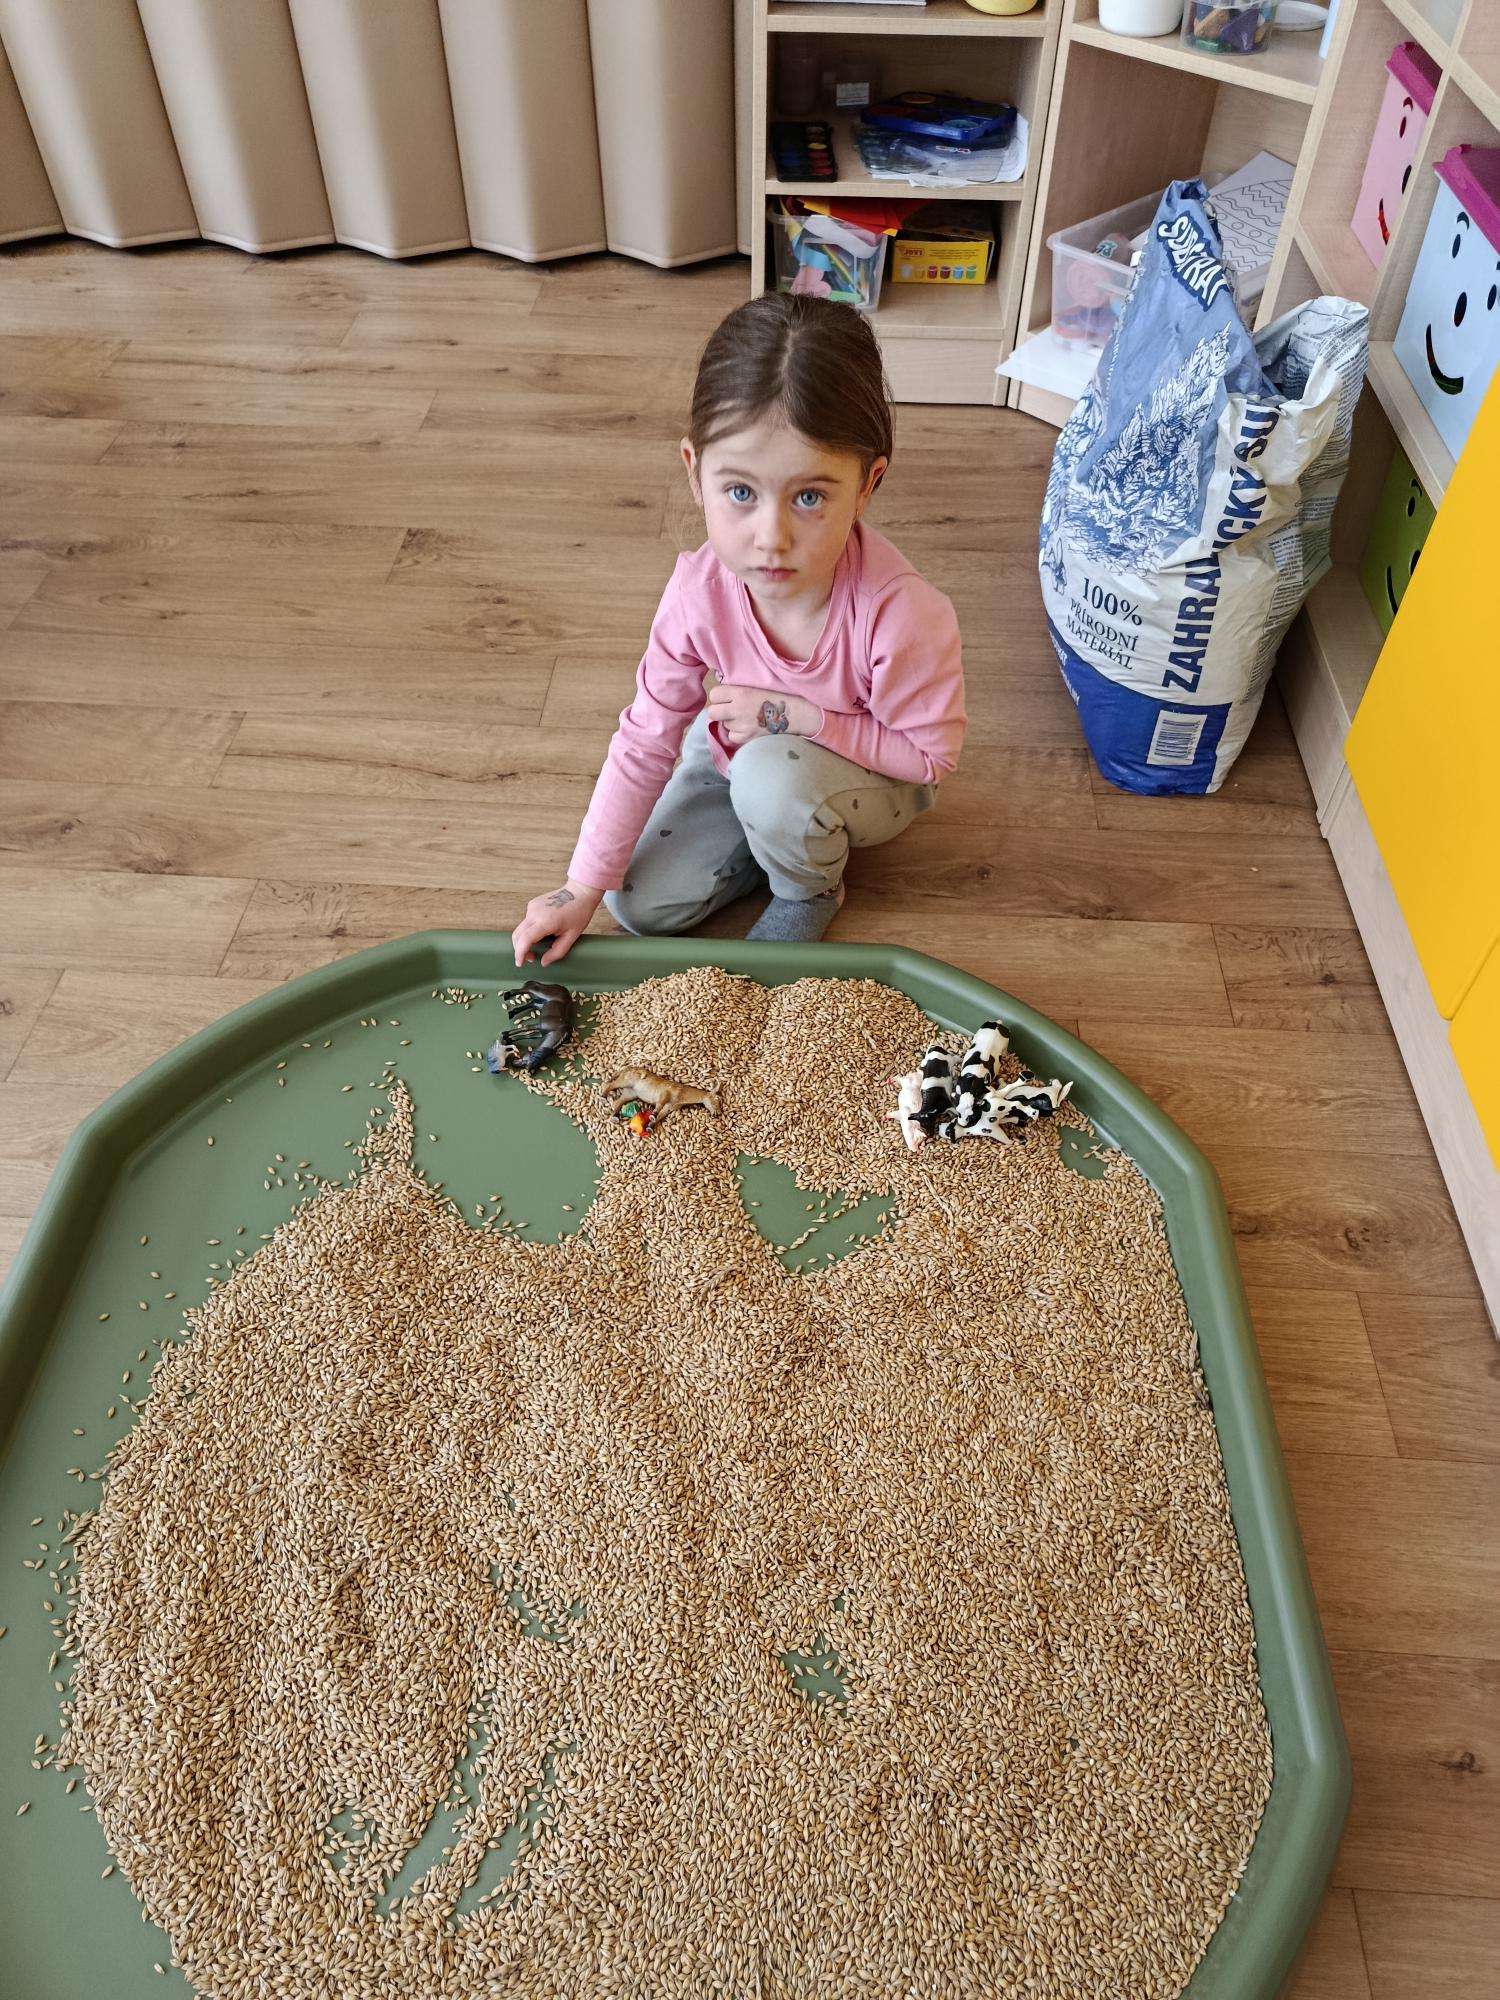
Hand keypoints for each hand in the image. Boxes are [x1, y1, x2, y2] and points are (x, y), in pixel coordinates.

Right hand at [512, 880, 602, 967]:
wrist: (580, 892)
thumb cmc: (579, 913)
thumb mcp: (572, 936)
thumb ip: (557, 952)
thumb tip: (544, 962)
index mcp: (546, 921)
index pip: (525, 939)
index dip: (520, 953)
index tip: (520, 963)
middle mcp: (535, 913)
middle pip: (517, 935)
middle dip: (520, 949)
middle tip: (531, 958)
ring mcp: (532, 907)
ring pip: (521, 928)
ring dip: (525, 940)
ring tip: (539, 944)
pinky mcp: (532, 904)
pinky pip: (526, 921)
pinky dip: (530, 930)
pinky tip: (542, 931)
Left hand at [705, 681, 819, 747]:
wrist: (795, 713)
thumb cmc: (777, 697)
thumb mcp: (755, 687)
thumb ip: (738, 691)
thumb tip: (721, 696)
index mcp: (740, 692)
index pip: (714, 694)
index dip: (718, 697)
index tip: (726, 698)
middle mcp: (738, 708)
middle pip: (713, 712)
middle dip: (719, 711)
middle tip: (729, 711)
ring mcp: (742, 725)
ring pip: (724, 725)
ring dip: (731, 722)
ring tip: (746, 718)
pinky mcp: (747, 737)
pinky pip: (732, 736)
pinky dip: (738, 734)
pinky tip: (748, 728)